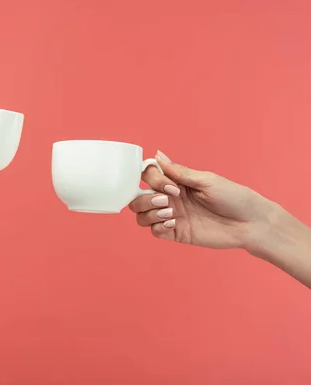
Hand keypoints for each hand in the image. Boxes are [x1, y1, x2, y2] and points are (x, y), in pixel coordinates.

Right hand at [129, 151, 275, 249]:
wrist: (250, 223)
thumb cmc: (234, 197)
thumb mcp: (206, 180)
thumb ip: (179, 172)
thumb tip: (157, 155)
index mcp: (176, 182)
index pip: (148, 177)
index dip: (152, 180)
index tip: (170, 185)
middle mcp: (170, 199)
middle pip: (138, 198)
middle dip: (146, 199)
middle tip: (168, 201)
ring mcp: (171, 217)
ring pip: (142, 215)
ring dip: (150, 213)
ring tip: (171, 213)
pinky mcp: (176, 233)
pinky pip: (154, 231)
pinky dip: (158, 227)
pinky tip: (173, 223)